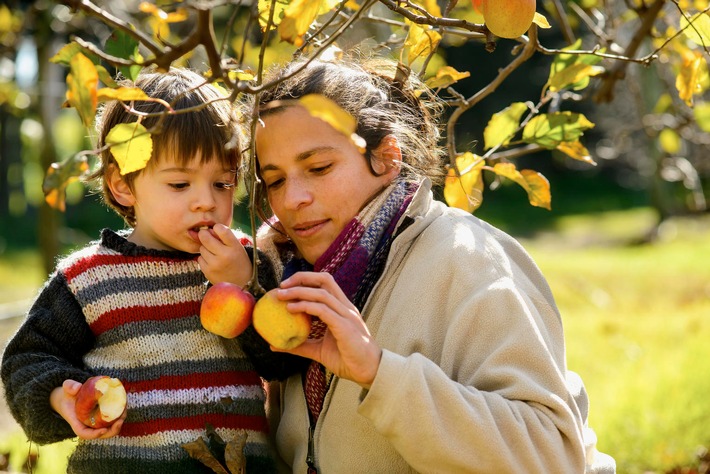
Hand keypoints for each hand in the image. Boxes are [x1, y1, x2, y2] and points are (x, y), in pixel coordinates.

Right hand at [49, 380, 125, 439]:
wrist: (71, 397)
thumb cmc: (68, 394)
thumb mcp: (66, 389)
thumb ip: (69, 386)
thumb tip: (77, 388)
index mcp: (77, 423)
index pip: (84, 433)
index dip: (94, 434)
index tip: (103, 430)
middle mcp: (88, 426)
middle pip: (101, 434)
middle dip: (112, 430)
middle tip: (120, 421)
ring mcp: (96, 423)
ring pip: (109, 428)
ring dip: (118, 423)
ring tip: (124, 411)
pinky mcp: (103, 418)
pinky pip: (112, 420)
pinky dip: (119, 415)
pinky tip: (124, 405)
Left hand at [198, 224, 251, 285]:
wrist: (241, 284)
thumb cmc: (238, 261)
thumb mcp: (237, 247)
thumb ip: (224, 237)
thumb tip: (205, 230)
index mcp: (235, 247)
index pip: (221, 229)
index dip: (216, 227)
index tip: (217, 229)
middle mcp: (225, 255)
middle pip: (205, 237)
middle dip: (204, 234)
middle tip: (207, 236)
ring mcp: (215, 264)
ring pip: (201, 248)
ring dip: (205, 248)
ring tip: (214, 253)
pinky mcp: (208, 272)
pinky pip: (199, 259)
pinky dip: (204, 258)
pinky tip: (212, 262)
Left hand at [274, 272, 381, 388]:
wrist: (368, 371)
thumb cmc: (347, 360)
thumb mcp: (318, 350)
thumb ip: (300, 345)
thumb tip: (275, 345)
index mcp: (341, 308)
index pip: (324, 284)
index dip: (305, 280)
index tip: (285, 287)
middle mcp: (345, 307)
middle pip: (324, 280)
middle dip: (302, 278)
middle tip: (281, 286)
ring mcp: (346, 314)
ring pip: (321, 293)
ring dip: (299, 291)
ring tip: (281, 296)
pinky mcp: (345, 326)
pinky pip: (323, 310)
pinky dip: (305, 306)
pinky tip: (291, 309)